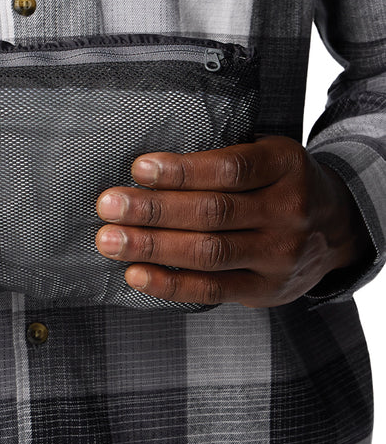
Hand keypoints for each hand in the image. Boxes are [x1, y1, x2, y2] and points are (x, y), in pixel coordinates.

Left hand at [95, 136, 371, 306]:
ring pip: (209, 253)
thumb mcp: (265, 153)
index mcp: (283, 166)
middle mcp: (287, 210)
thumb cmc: (277, 181)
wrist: (335, 226)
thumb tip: (145, 168)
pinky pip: (212, 290)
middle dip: (154, 210)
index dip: (182, 171)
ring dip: (152, 247)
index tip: (138, 169)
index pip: (229, 169)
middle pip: (212, 212)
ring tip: (110, 240)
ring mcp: (279, 255)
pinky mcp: (265, 290)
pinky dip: (170, 284)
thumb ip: (220, 158)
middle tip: (108, 205)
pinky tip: (135, 274)